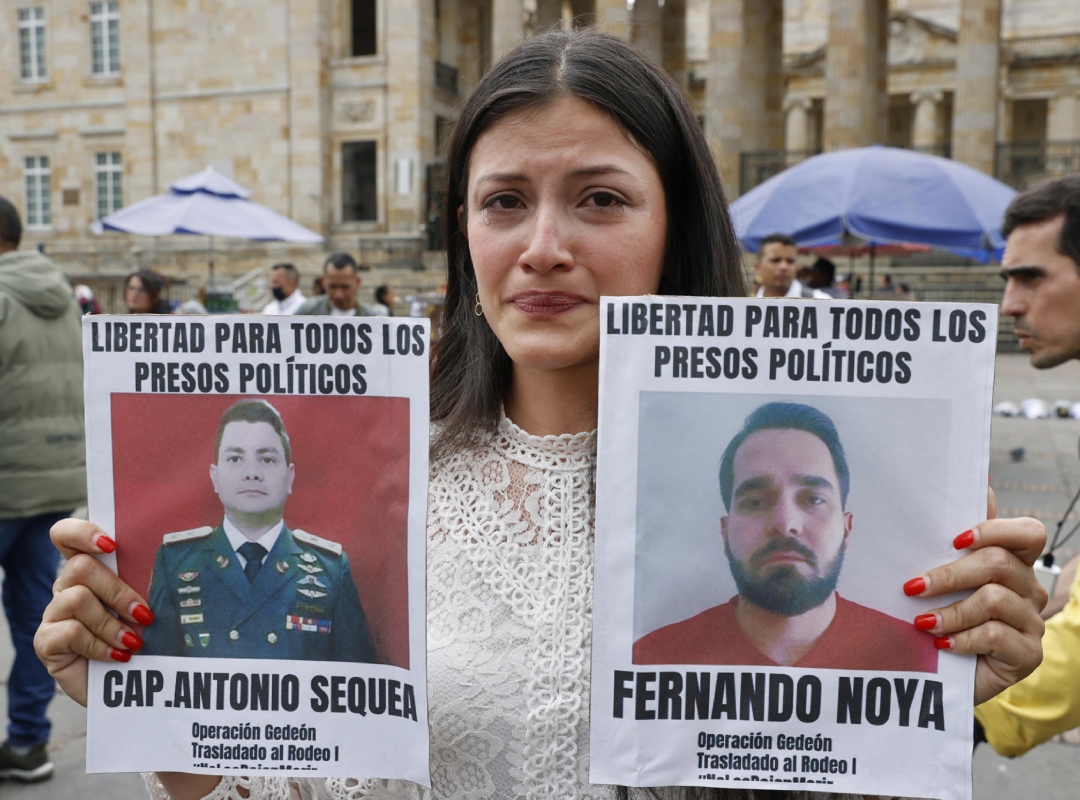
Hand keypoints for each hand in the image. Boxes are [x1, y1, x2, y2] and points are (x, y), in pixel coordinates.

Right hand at [34, 519, 152, 706]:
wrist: (131, 686)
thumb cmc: (144, 638)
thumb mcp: (147, 604)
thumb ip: (147, 580)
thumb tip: (174, 557)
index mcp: (89, 570)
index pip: (65, 535)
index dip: (82, 532)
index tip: (112, 545)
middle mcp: (66, 587)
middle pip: (80, 567)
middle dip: (118, 591)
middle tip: (145, 615)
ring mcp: (54, 613)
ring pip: (77, 598)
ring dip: (111, 623)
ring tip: (134, 642)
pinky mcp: (46, 641)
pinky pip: (71, 632)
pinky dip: (100, 645)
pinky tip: (118, 656)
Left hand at [903, 488, 1047, 705]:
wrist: (938, 676)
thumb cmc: (936, 618)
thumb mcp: (938, 581)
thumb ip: (952, 543)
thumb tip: (980, 486)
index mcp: (1012, 563)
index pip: (1028, 532)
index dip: (994, 529)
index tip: (954, 540)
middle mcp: (1028, 589)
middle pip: (999, 563)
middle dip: (949, 574)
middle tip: (912, 587)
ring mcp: (1032, 622)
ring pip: (994, 599)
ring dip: (951, 611)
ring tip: (921, 623)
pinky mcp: (1028, 654)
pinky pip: (997, 635)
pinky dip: (963, 638)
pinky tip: (941, 644)